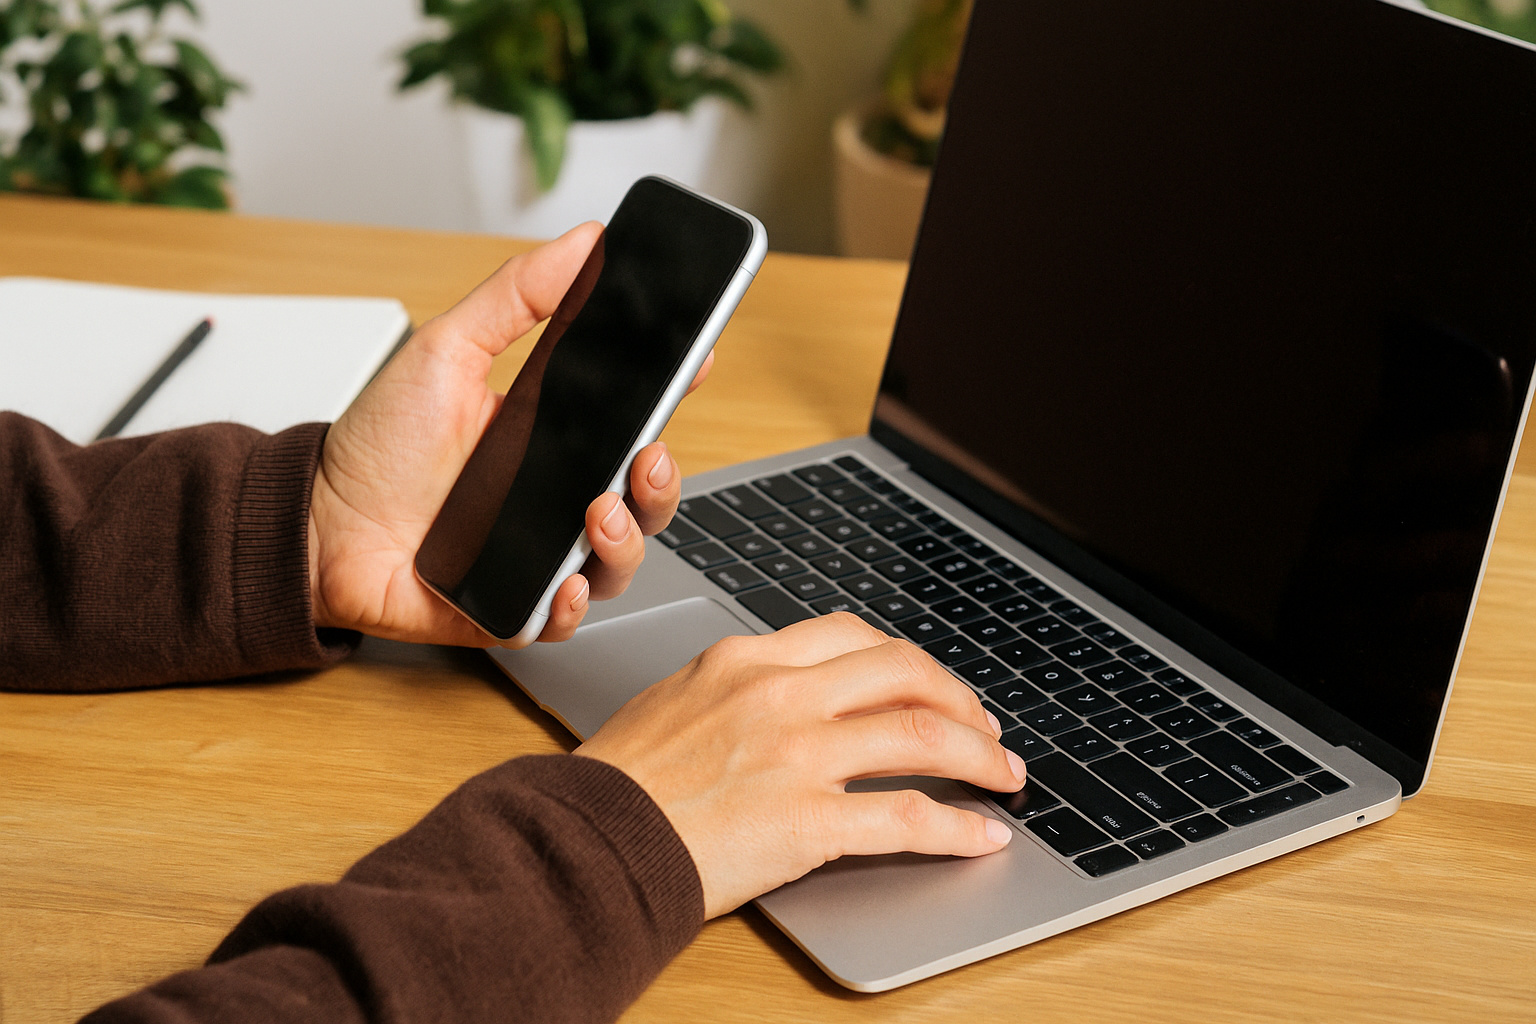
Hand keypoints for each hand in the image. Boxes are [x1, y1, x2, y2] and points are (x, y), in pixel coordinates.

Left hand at [307, 223, 711, 646]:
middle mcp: (555, 502)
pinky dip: (569, 607)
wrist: (315, 523)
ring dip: (625, 542)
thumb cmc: (377, 444)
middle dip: (662, 484)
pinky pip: (561, 618)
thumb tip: (584, 243)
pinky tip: (559, 583)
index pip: (633, 423)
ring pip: (617, 563)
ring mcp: (538, 557)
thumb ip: (518, 298)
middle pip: (644, 501)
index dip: (671, 399)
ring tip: (597, 517)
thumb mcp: (447, 351)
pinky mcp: (509, 607)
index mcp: (554, 440)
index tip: (694, 365)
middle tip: (646, 458)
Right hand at [574, 614, 1026, 917]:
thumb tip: (784, 698)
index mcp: (746, 660)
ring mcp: (796, 754)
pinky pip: (908, 816)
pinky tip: (982, 838)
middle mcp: (779, 694)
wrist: (580, 840)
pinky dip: (959, 828)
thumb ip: (736, 690)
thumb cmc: (616, 784)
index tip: (929, 684)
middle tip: (985, 728)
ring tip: (1005, 776)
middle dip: (961, 698)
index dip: (908, 660)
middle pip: (903, 671)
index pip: (851, 635)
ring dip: (980, 756)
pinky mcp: (806, 820)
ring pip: (922, 733)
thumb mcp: (674, 703)